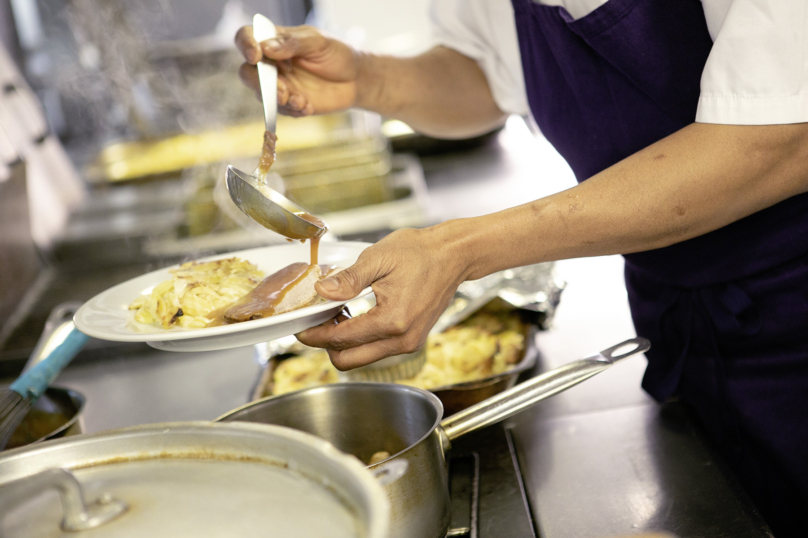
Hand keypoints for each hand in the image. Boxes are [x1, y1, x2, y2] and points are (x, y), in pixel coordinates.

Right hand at [235, 24, 364, 116]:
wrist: (356, 80)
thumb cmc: (337, 54)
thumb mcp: (318, 42)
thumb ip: (293, 43)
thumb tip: (266, 48)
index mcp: (275, 42)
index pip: (247, 37)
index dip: (246, 45)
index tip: (256, 55)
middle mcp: (272, 64)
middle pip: (248, 72)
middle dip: (261, 84)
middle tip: (283, 90)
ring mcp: (279, 85)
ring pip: (263, 96)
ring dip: (280, 101)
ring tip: (301, 101)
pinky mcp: (289, 104)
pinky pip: (281, 111)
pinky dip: (293, 110)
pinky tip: (308, 107)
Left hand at [296, 227, 468, 369]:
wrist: (454, 255)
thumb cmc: (420, 252)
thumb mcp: (378, 258)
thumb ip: (348, 279)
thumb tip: (321, 291)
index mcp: (392, 321)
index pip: (341, 339)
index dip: (314, 334)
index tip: (298, 326)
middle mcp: (402, 340)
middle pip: (347, 360)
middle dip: (325, 344)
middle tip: (315, 320)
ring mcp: (409, 343)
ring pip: (361, 358)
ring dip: (342, 342)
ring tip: (335, 313)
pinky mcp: (411, 341)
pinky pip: (375, 350)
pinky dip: (359, 339)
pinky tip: (354, 315)